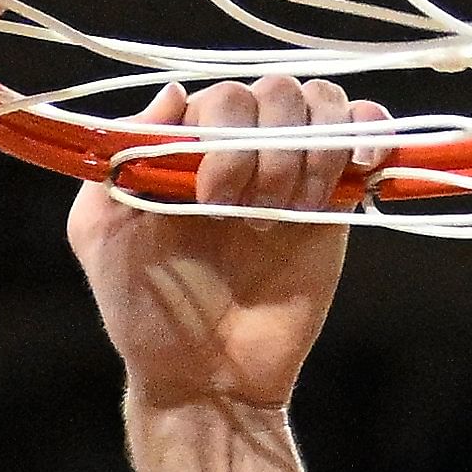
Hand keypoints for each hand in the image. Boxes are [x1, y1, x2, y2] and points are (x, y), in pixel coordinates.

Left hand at [72, 75, 384, 412]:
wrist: (209, 379)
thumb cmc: (146, 312)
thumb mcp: (102, 233)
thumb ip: (122, 154)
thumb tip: (173, 92)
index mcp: (186, 148)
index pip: (221, 97)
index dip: (223, 138)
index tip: (207, 201)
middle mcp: (241, 149)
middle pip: (276, 92)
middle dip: (267, 150)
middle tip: (249, 214)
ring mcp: (292, 170)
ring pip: (321, 103)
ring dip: (312, 149)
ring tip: (292, 210)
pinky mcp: (337, 200)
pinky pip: (364, 133)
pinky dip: (369, 130)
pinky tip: (360, 163)